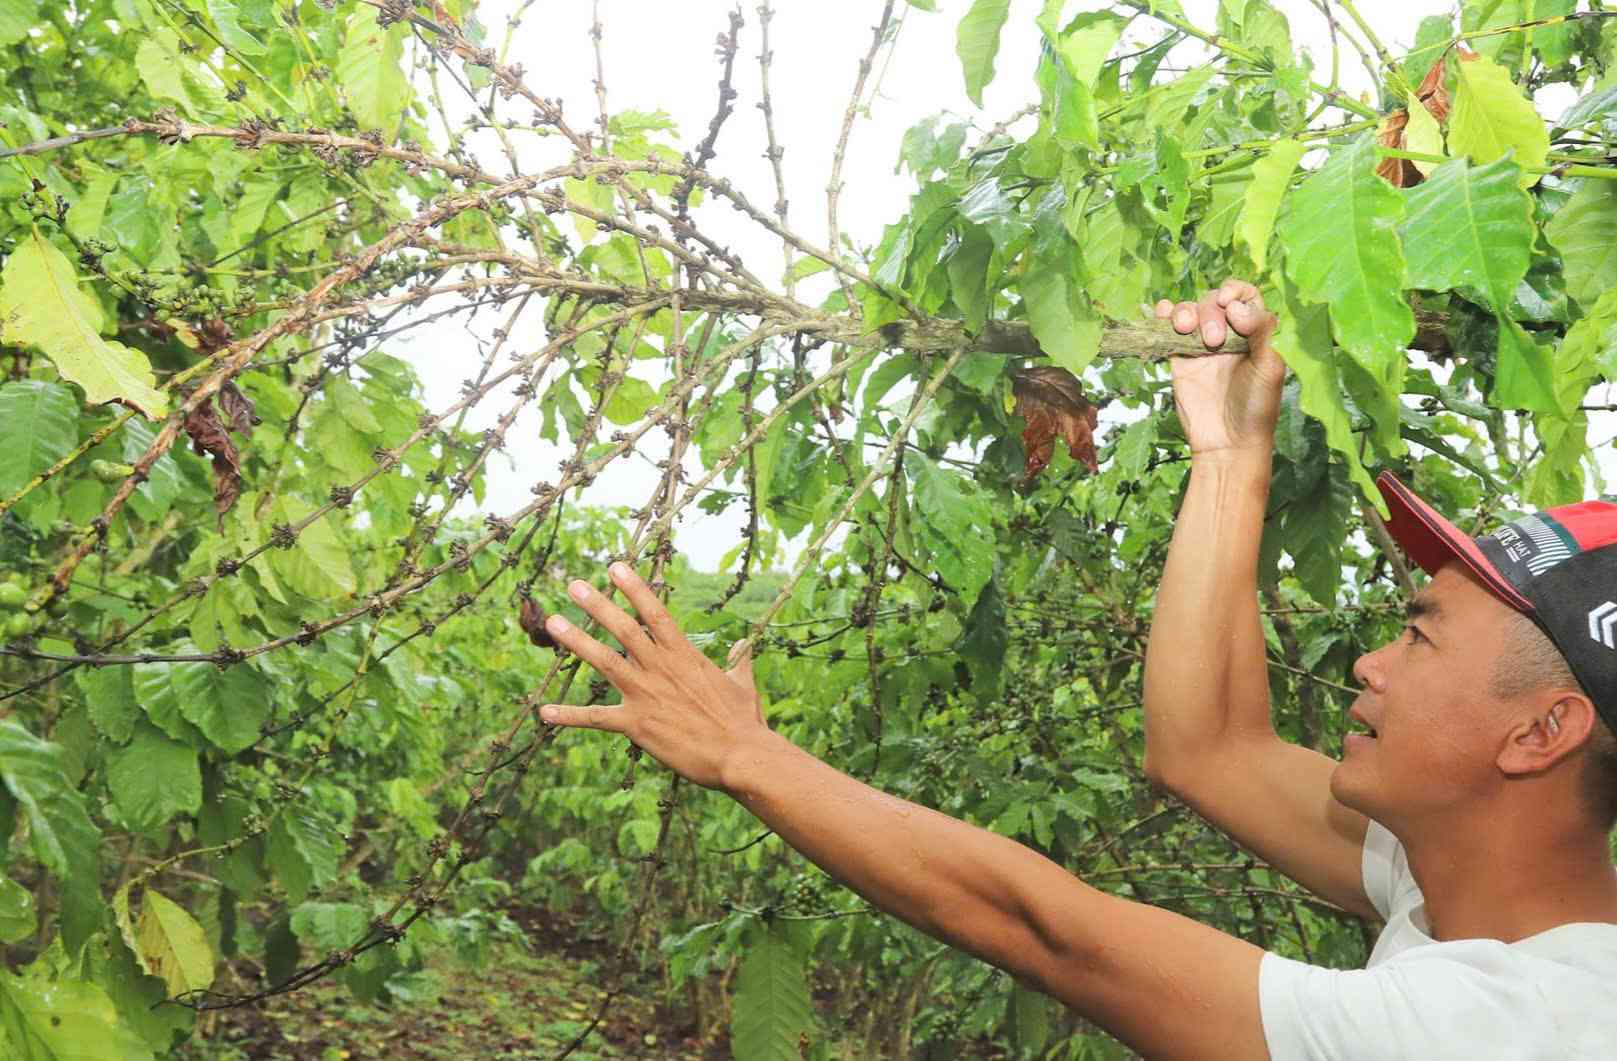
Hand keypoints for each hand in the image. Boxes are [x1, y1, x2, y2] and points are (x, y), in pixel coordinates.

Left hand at [537, 562, 763, 790]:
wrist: (740, 754)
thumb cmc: (745, 721)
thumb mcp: (743, 684)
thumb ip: (739, 661)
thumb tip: (743, 644)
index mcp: (685, 655)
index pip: (655, 613)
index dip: (634, 589)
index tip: (615, 568)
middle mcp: (661, 668)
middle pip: (624, 629)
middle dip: (598, 605)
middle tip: (574, 585)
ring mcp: (646, 694)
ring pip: (605, 661)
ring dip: (578, 641)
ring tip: (554, 623)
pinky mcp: (636, 724)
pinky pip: (596, 718)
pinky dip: (569, 716)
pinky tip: (544, 713)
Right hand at [1153, 278, 1283, 458]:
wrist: (1228, 443)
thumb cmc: (1257, 407)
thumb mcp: (1270, 367)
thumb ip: (1259, 330)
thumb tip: (1234, 306)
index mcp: (1254, 333)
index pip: (1246, 296)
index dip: (1236, 291)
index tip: (1229, 303)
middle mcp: (1229, 335)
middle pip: (1213, 302)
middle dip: (1211, 314)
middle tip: (1214, 342)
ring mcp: (1201, 346)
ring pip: (1189, 311)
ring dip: (1185, 311)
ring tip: (1184, 328)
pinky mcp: (1179, 359)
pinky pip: (1168, 330)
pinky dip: (1163, 315)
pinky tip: (1163, 314)